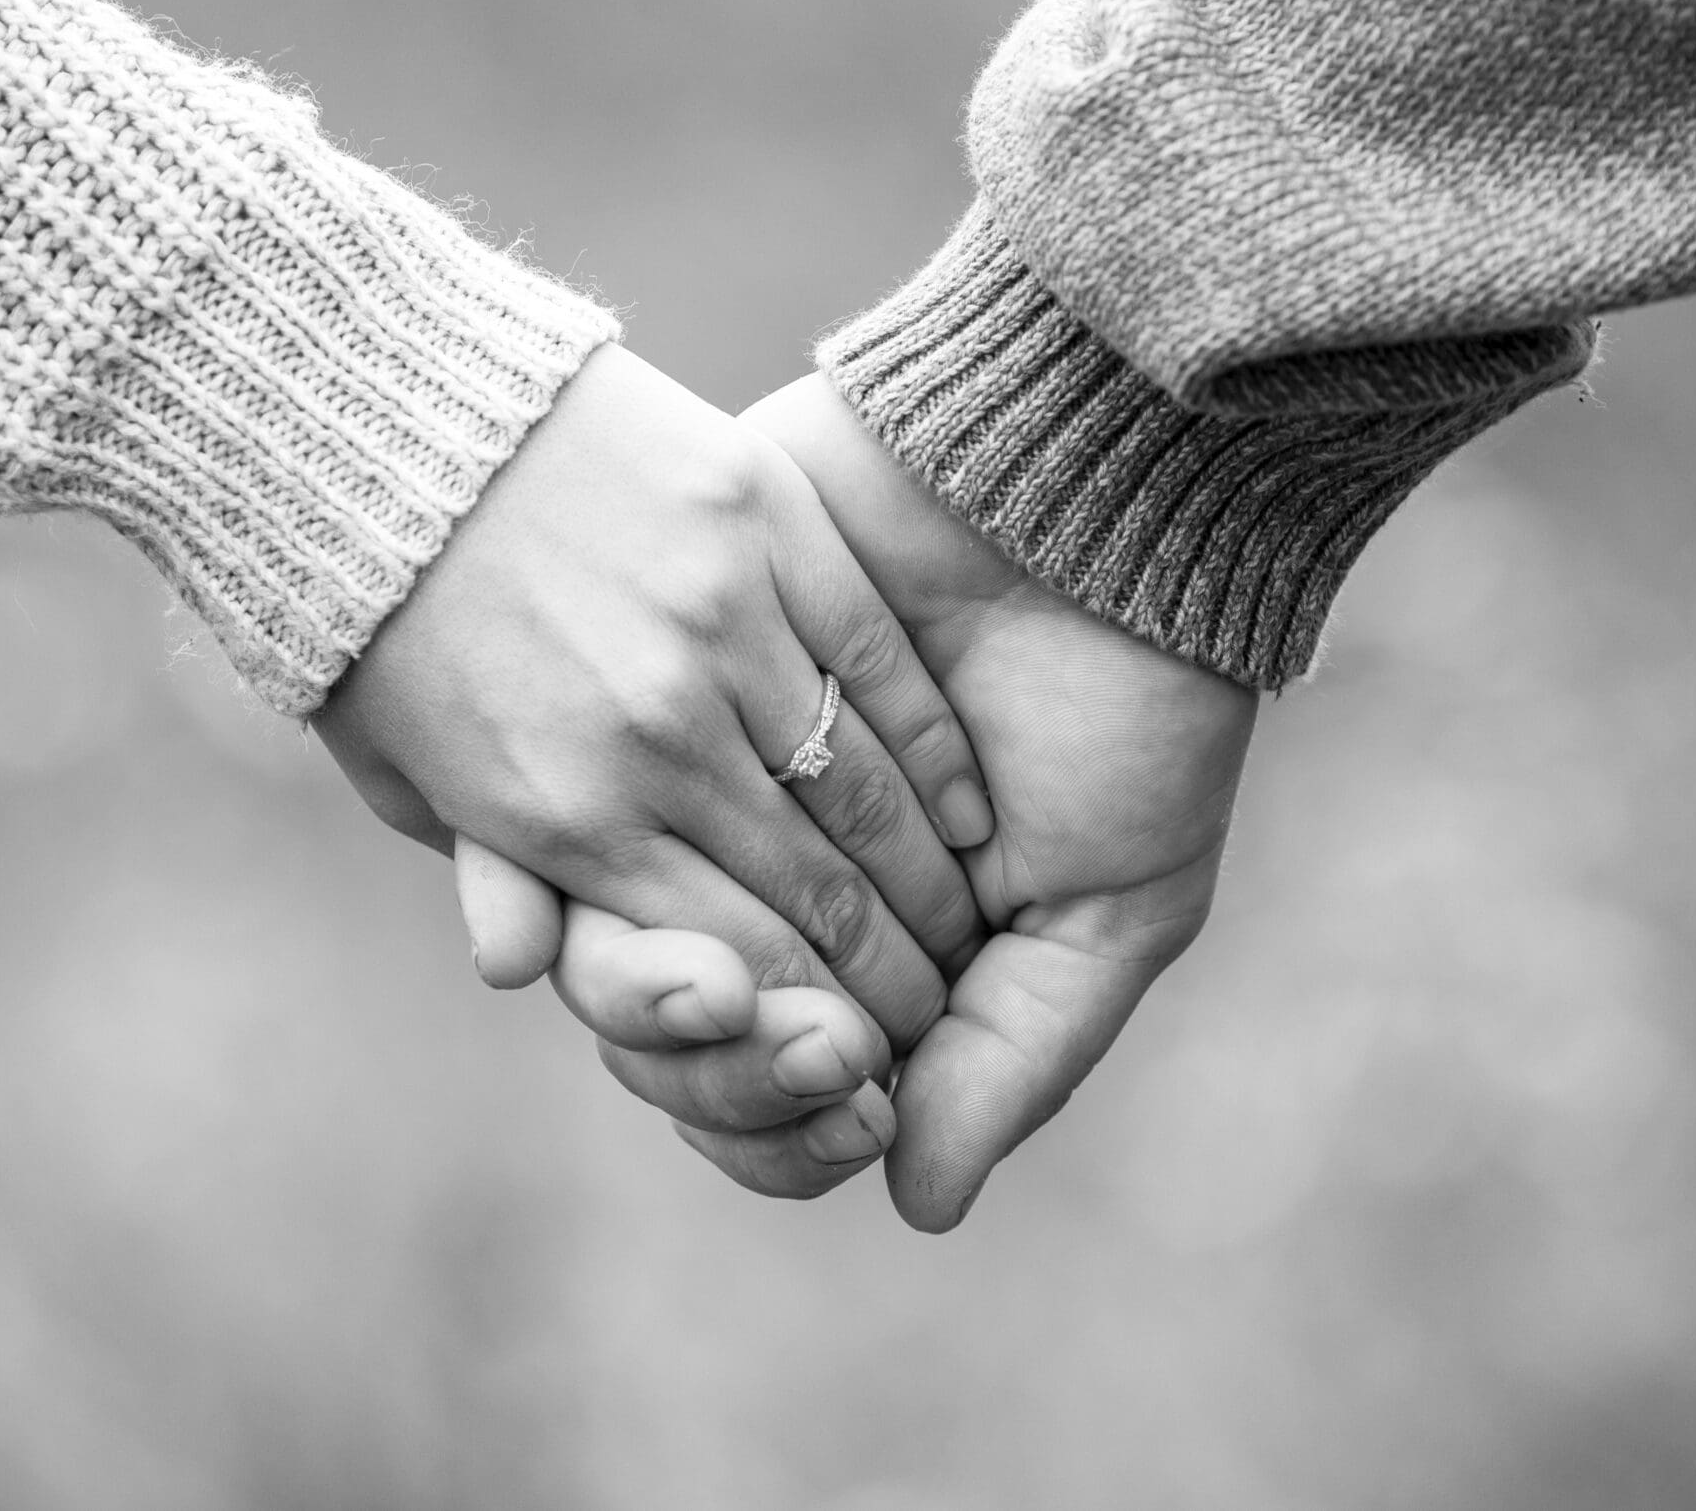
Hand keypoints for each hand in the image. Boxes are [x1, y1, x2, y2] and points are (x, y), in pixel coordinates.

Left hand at [312, 344, 994, 1068]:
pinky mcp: (764, 526)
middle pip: (819, 894)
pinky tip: (970, 815)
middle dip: (894, 979)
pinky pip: (882, 670)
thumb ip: (491, 871)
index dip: (818, 1028)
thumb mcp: (399, 767)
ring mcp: (718, 625)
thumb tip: (529, 973)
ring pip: (868, 793)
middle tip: (938, 1010)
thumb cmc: (386, 604)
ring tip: (968, 921)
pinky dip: (937, 758)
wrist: (392, 403)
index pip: (737, 960)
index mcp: (561, 814)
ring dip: (932, 880)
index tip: (869, 1065)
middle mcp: (653, 734)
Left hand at [543, 372, 1257, 1222]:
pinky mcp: (642, 676)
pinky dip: (584, 878)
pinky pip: (562, 804)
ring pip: (599, 931)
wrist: (1106, 490)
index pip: (765, 1087)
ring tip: (723, 990)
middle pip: (664, 1029)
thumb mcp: (1110, 904)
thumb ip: (1013, 1055)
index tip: (857, 1102)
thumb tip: (913, 1206)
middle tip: (807, 1048)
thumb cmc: (1134, 702)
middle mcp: (760, 866)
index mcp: (864, 937)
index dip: (785, 1127)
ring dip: (650, 992)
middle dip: (716, 1067)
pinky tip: (620, 906)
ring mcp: (691, 770)